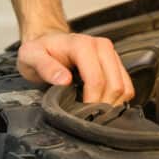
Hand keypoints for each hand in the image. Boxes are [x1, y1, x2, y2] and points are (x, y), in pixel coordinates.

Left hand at [17, 31, 135, 105]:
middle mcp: (101, 47)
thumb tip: (64, 80)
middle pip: (115, 85)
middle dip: (102, 106)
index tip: (80, 114)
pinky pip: (127, 87)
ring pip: (124, 87)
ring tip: (93, 113)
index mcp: (82, 45)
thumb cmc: (40, 51)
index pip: (96, 79)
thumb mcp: (31, 56)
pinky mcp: (116, 64)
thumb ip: (46, 67)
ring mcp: (111, 55)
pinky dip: (117, 101)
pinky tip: (101, 105)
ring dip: (111, 104)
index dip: (90, 101)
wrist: (47, 42)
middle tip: (86, 116)